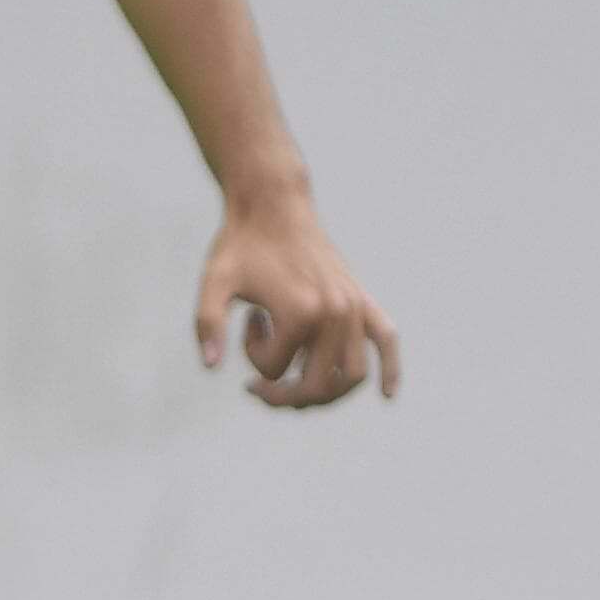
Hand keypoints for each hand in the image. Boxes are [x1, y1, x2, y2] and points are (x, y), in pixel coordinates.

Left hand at [197, 202, 399, 410]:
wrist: (273, 204)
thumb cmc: (240, 244)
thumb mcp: (214, 282)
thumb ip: (207, 324)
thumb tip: (211, 366)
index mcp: (299, 313)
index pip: (274, 370)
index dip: (252, 356)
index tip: (249, 321)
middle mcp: (334, 313)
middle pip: (316, 386)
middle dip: (285, 395)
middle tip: (259, 386)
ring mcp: (352, 307)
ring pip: (352, 375)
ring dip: (326, 393)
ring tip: (298, 386)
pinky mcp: (362, 298)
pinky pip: (386, 340)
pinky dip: (391, 368)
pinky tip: (387, 395)